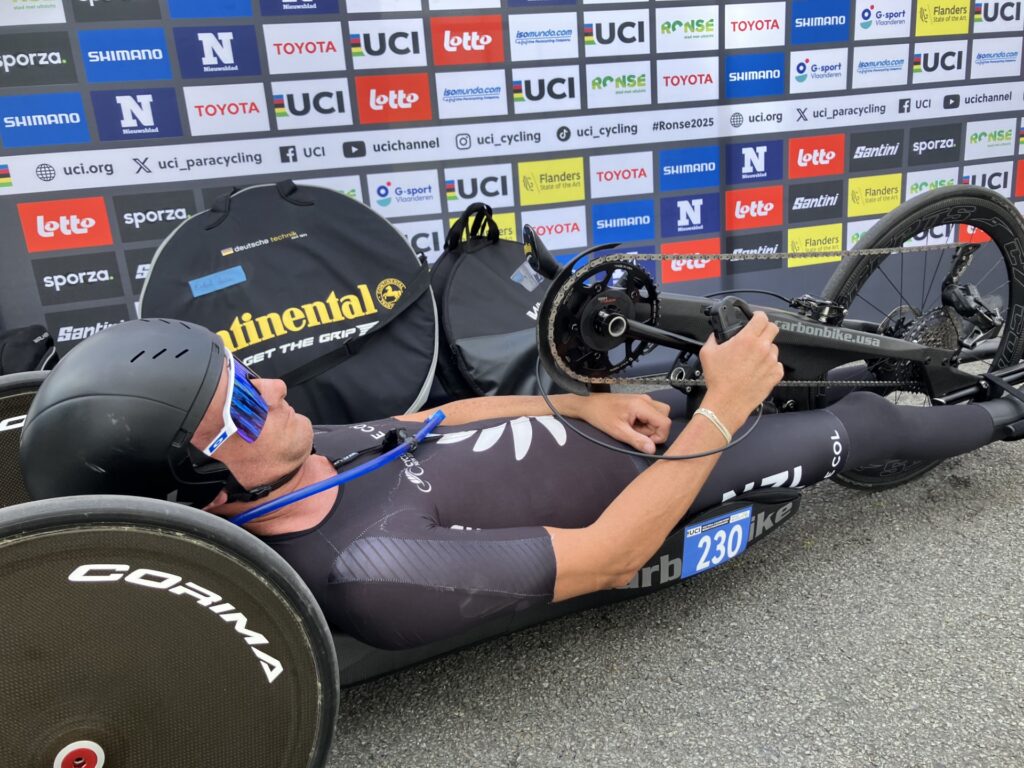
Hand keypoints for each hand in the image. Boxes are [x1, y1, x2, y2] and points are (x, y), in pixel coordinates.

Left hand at [566, 392, 671, 453]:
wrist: (588, 404)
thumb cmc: (600, 416)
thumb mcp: (618, 432)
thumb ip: (636, 440)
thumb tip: (652, 450)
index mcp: (642, 405)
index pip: (665, 422)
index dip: (659, 436)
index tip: (645, 441)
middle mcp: (646, 400)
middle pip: (664, 418)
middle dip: (654, 430)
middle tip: (636, 433)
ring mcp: (643, 399)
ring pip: (659, 416)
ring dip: (649, 426)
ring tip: (632, 428)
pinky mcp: (639, 402)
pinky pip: (651, 414)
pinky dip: (645, 422)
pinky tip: (631, 424)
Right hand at [698, 311, 783, 429]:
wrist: (727, 402)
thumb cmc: (719, 380)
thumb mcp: (707, 353)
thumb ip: (713, 338)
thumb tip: (716, 335)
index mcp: (747, 339)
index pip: (762, 317)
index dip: (758, 316)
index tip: (755, 319)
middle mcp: (762, 348)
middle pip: (773, 328)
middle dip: (765, 329)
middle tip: (757, 336)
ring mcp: (771, 361)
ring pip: (774, 348)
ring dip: (766, 350)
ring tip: (753, 360)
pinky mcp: (776, 374)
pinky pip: (777, 365)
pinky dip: (770, 366)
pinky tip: (758, 371)